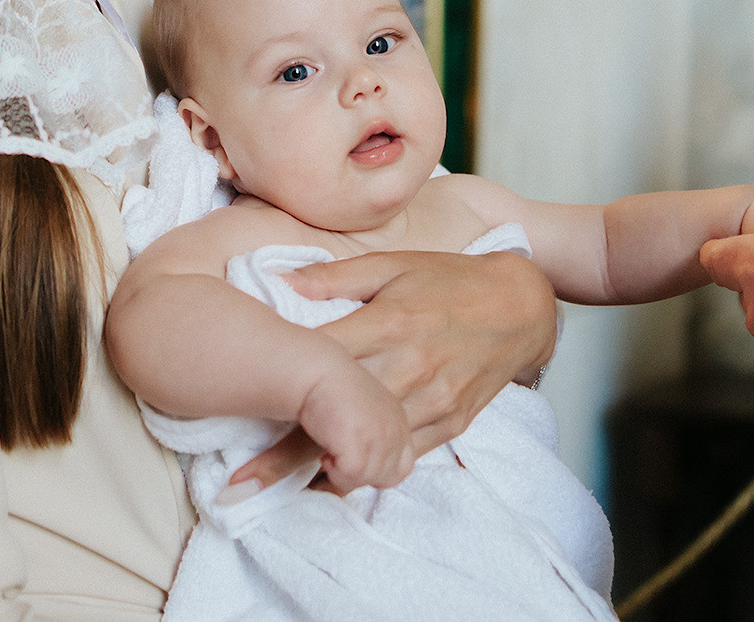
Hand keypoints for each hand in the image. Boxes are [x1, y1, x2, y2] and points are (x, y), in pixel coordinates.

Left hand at [230, 250, 555, 491]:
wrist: (521, 306)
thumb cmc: (448, 280)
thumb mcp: (392, 264)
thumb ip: (334, 277)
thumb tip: (278, 283)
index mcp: (390, 322)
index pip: (323, 363)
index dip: (277, 389)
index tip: (231, 408)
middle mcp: (410, 366)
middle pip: (339, 416)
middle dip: (287, 452)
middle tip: (238, 482)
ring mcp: (433, 401)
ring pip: (370, 446)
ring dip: (321, 470)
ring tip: (271, 490)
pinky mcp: (450, 423)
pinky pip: (402, 456)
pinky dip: (366, 470)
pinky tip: (330, 484)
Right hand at [297, 361, 414, 493]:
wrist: (316, 373)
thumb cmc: (333, 389)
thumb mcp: (369, 410)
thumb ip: (379, 433)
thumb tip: (372, 469)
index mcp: (399, 421)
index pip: (403, 465)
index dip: (378, 470)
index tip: (354, 459)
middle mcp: (395, 431)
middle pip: (387, 476)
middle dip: (362, 474)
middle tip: (340, 457)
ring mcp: (381, 439)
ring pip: (367, 479)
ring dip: (344, 473)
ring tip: (330, 452)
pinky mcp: (360, 448)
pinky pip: (350, 477)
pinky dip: (334, 472)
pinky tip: (325, 454)